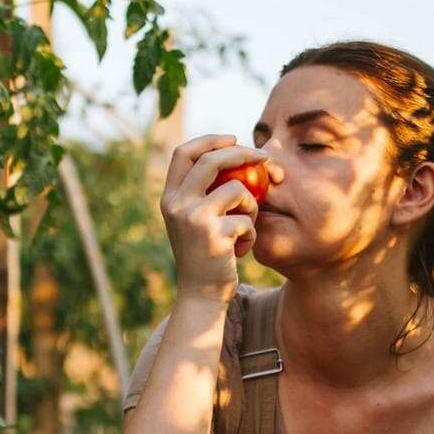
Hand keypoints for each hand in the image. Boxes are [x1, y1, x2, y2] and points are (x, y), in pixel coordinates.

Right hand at [160, 134, 280, 303]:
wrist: (201, 295)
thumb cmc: (205, 256)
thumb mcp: (195, 220)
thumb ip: (204, 192)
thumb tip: (233, 153)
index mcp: (169, 198)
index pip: (184, 153)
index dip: (210, 140)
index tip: (233, 139)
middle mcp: (176, 204)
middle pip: (212, 160)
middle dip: (242, 154)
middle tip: (264, 159)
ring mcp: (193, 218)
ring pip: (237, 189)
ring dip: (252, 205)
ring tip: (245, 226)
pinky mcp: (213, 234)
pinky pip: (247, 219)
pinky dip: (251, 233)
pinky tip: (240, 251)